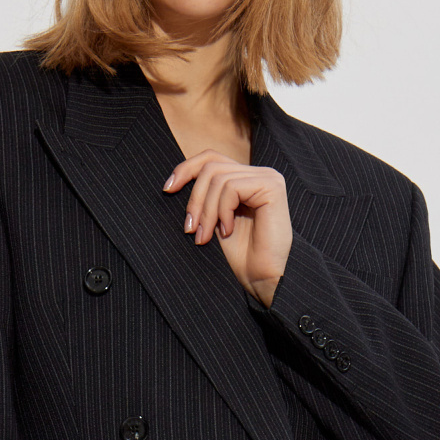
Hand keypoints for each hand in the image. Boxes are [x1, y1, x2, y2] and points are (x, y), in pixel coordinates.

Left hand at [163, 151, 292, 306]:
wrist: (263, 281)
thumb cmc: (241, 258)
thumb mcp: (215, 221)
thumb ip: (205, 197)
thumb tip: (175, 179)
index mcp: (245, 179)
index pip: (211, 158)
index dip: (186, 169)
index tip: (168, 190)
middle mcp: (259, 174)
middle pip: (211, 167)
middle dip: (195, 199)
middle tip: (190, 229)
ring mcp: (267, 178)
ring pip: (219, 178)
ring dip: (206, 211)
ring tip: (205, 237)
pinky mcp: (272, 187)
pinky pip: (232, 188)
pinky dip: (223, 211)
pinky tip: (228, 232)